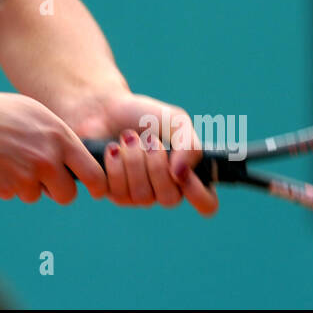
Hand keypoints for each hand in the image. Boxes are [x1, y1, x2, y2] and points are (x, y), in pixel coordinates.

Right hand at [0, 89, 107, 204]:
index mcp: (58, 135)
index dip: (98, 185)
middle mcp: (48, 157)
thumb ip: (56, 135)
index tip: (96, 190)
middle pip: (69, 193)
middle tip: (48, 183)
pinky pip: (17, 194)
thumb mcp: (32, 113)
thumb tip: (75, 157)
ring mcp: (28, 175)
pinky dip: (8, 185)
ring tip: (9, 160)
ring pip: (39, 195)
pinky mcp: (9, 188)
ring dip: (28, 186)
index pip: (93, 171)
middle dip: (60, 191)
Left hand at [68, 92, 218, 215]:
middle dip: (157, 166)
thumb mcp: (176, 121)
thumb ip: (189, 145)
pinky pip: (118, 193)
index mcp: (187, 175)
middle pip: (170, 199)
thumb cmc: (145, 115)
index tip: (182, 171)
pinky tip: (112, 148)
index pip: (207, 204)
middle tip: (149, 140)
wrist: (105, 108)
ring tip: (128, 137)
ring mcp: (138, 195)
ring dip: (134, 161)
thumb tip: (180, 174)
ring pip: (142, 197)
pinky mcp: (112, 193)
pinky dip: (115, 166)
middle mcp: (164, 190)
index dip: (198, 193)